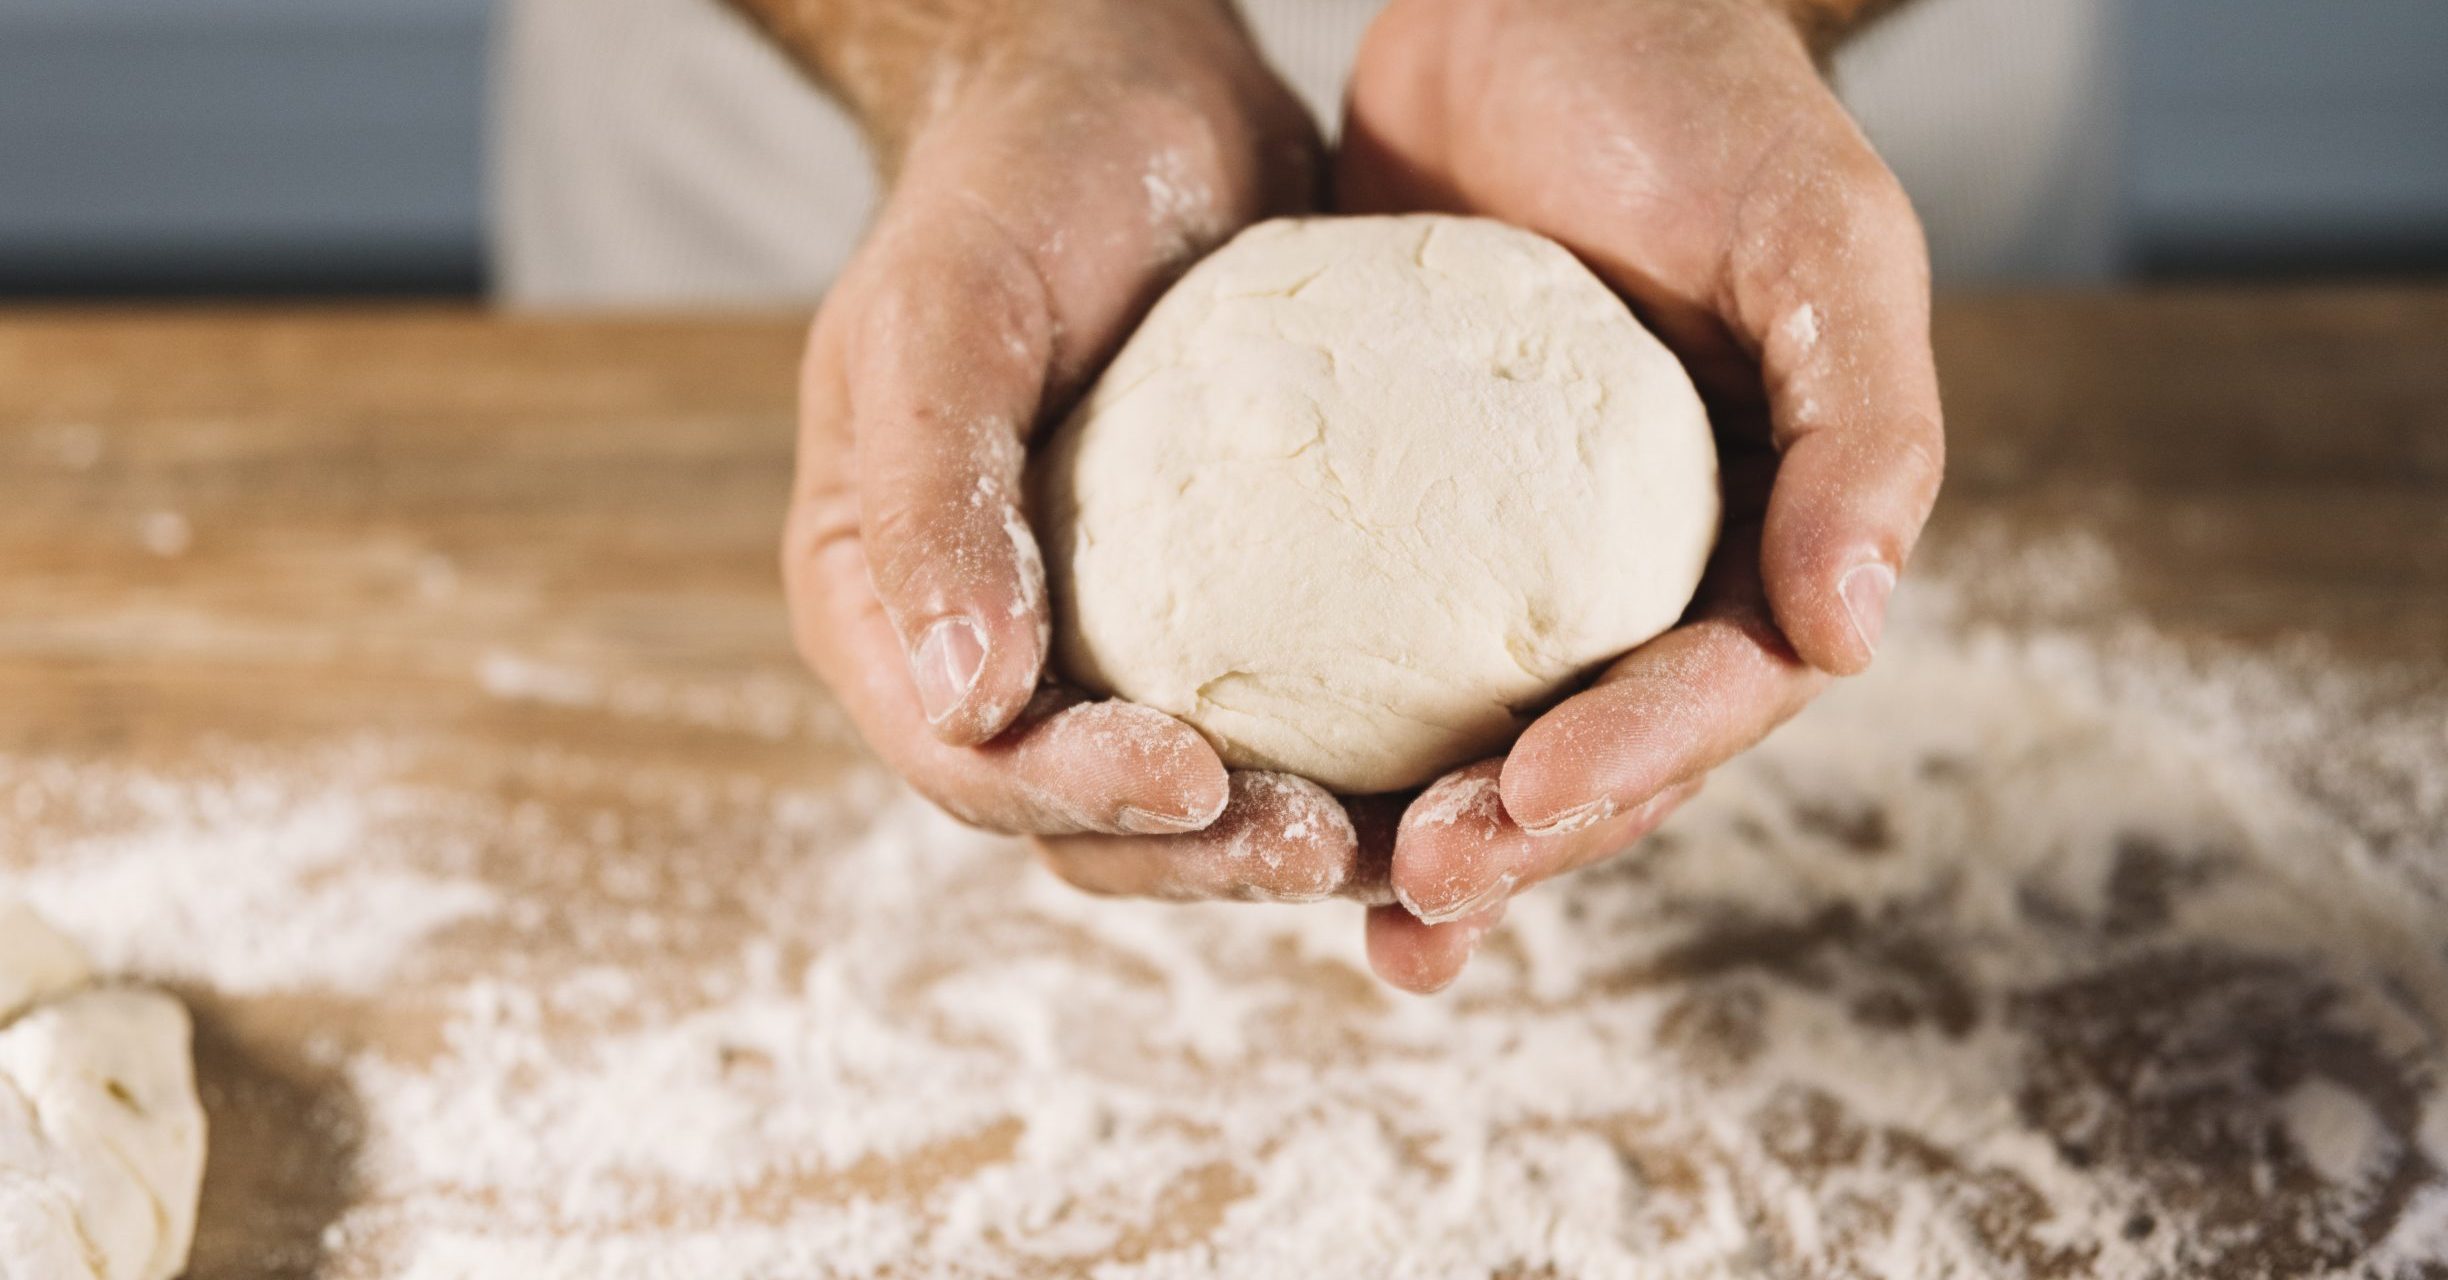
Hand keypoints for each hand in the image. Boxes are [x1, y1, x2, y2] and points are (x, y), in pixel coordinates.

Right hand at [783, 0, 1369, 901]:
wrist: (1129, 94)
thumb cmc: (1011, 183)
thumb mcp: (942, 312)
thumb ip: (932, 496)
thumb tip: (966, 702)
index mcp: (889, 608)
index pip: (969, 760)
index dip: (1077, 797)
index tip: (1198, 781)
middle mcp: (998, 649)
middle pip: (1088, 822)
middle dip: (1205, 855)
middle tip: (1330, 842)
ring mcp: (1115, 640)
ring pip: (1197, 805)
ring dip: (1292, 839)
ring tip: (1415, 834)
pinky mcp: (1232, 614)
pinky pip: (1290, 719)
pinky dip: (1360, 762)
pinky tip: (1458, 761)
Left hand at [1341, 0, 1945, 989]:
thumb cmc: (1697, 97)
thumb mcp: (1814, 232)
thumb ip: (1864, 424)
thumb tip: (1853, 633)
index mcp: (1770, 525)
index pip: (1718, 687)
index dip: (1633, 763)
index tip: (1523, 805)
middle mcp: (1653, 566)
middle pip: (1604, 749)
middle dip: (1521, 837)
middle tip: (1415, 890)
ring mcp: (1524, 554)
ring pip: (1491, 730)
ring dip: (1433, 831)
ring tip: (1365, 911)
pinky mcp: (1408, 519)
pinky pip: (1372, 644)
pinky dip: (1339, 734)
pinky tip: (1263, 791)